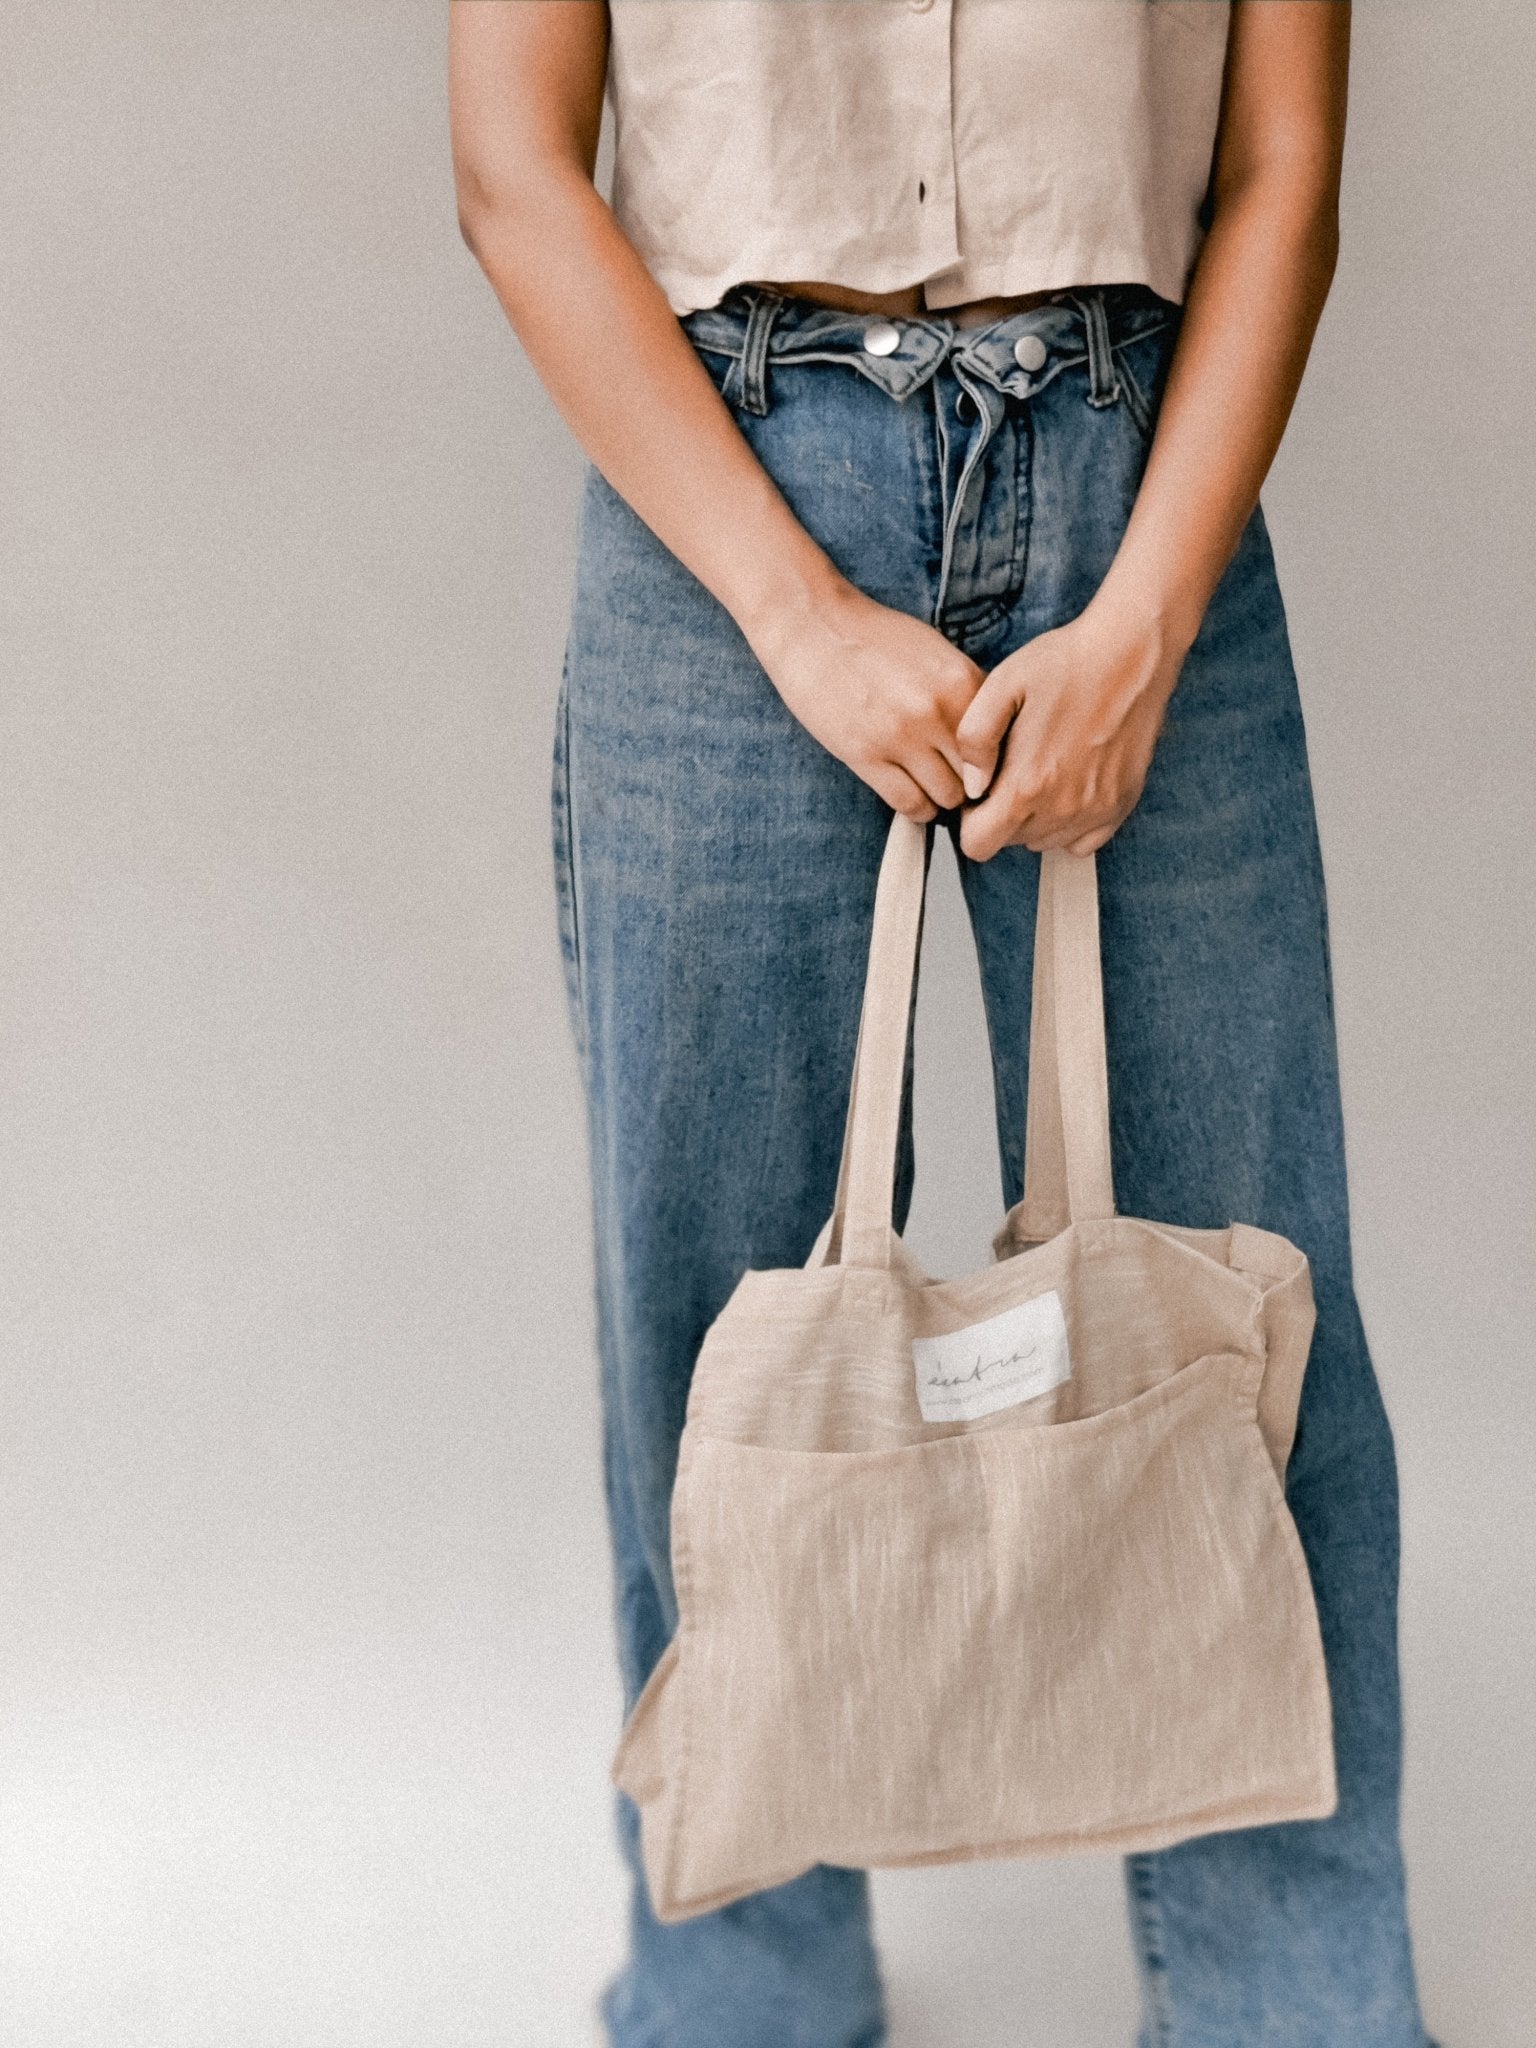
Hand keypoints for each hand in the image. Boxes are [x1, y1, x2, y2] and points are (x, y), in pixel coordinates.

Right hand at [747, 580, 984, 820]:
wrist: (815, 626)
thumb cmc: (876, 638)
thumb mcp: (936, 653)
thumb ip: (966, 693)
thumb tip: (992, 739)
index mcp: (961, 682)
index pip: (1001, 744)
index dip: (994, 760)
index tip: (983, 765)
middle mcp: (937, 711)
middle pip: (977, 776)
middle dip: (971, 783)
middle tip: (959, 781)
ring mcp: (901, 736)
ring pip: (946, 796)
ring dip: (942, 797)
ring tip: (933, 786)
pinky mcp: (866, 755)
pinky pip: (909, 804)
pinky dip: (917, 808)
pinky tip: (913, 795)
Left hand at [955, 596, 1187, 860]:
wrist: (1131, 651)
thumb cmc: (1064, 664)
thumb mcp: (1000, 686)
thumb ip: (974, 741)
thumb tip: (972, 786)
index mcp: (1027, 785)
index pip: (978, 844)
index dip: (971, 819)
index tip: (982, 788)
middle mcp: (1063, 809)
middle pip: (1011, 842)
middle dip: (1002, 813)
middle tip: (1014, 766)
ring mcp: (1096, 811)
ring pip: (1045, 841)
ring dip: (1036, 816)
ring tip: (1044, 766)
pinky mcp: (1122, 804)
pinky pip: (1082, 840)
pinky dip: (1070, 821)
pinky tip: (1069, 783)